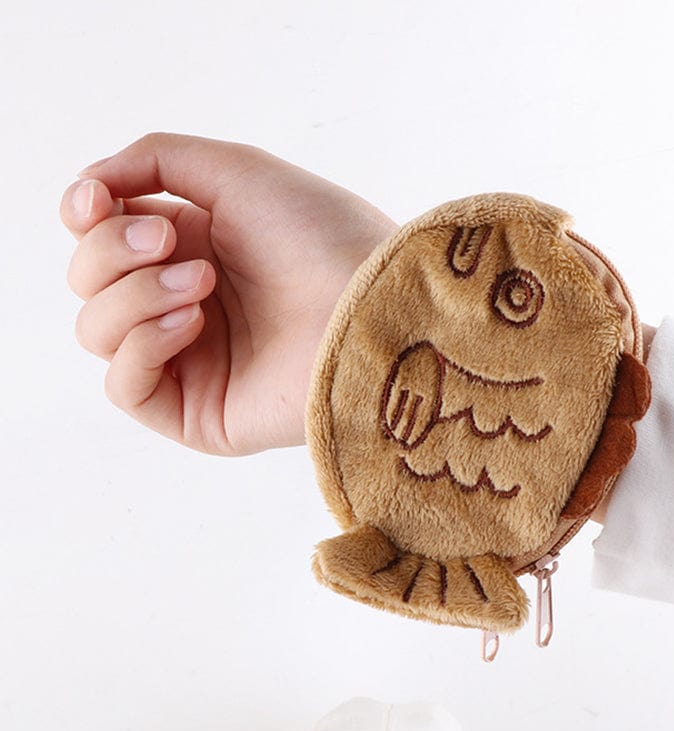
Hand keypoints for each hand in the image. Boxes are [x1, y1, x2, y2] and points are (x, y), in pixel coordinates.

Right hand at [61, 133, 397, 453]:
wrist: (371, 306)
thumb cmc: (321, 236)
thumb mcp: (236, 171)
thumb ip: (155, 160)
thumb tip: (89, 185)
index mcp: (194, 247)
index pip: (101, 234)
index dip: (84, 214)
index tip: (95, 200)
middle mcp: (186, 302)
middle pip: (89, 280)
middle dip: (112, 251)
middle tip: (171, 244)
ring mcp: (191, 360)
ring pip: (95, 330)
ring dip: (134, 295)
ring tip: (202, 286)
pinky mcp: (197, 411)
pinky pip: (122, 385)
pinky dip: (141, 344)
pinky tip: (192, 322)